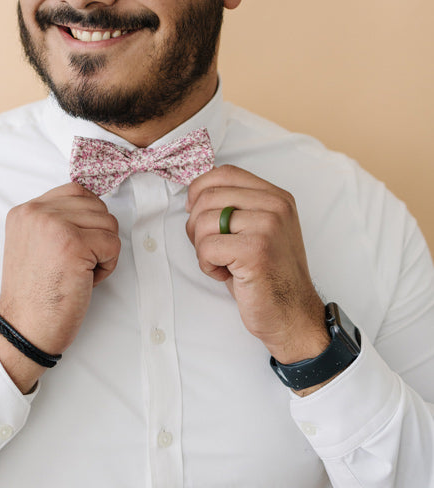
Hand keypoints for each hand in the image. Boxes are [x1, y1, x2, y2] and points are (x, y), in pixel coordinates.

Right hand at [0, 183, 120, 391]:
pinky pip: (113, 244)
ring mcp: (54, 225)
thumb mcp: (33, 244)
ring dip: (102, 251)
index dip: (87, 219)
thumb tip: (92, 208)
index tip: (76, 245)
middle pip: (96, 206)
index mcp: (25, 211)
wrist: (24, 328)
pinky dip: (107, 266)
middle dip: (96, 236)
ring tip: (77, 272)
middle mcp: (37, 212)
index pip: (76, 191)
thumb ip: (55, 221)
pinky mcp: (73, 243)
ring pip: (108, 223)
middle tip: (74, 264)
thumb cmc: (35, 295)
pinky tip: (84, 280)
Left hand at [185, 165, 327, 364]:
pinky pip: (207, 247)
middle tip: (211, 248)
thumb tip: (195, 194)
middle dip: (197, 225)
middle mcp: (276, 206)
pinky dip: (207, 265)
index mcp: (277, 197)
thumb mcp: (257, 230)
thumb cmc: (268, 274)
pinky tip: (226, 274)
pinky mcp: (255, 250)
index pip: (225, 173)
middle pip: (209, 196)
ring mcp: (268, 226)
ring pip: (204, 221)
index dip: (200, 188)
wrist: (292, 314)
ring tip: (223, 263)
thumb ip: (236, 206)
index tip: (195, 210)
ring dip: (202, 248)